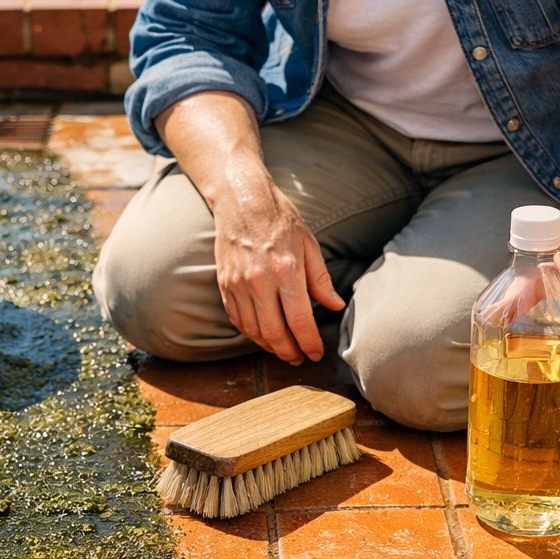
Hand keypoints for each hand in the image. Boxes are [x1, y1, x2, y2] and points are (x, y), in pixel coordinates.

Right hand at [214, 181, 344, 363]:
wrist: (241, 200)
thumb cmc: (279, 219)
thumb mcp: (309, 244)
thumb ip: (320, 279)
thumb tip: (335, 306)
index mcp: (286, 270)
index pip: (300, 320)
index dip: (310, 342)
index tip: (317, 353)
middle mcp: (259, 280)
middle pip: (275, 333)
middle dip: (290, 352)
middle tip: (301, 358)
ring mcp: (238, 284)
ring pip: (254, 331)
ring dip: (270, 347)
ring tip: (284, 351)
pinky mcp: (225, 284)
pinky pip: (237, 319)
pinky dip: (251, 333)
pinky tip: (263, 336)